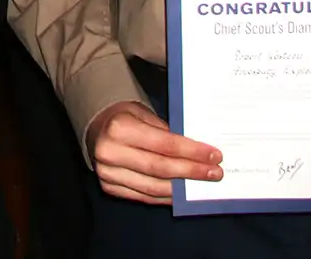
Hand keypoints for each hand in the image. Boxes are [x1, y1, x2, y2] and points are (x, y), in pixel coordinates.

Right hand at [86, 100, 222, 204]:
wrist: (95, 128)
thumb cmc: (125, 118)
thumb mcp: (144, 113)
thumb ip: (167, 133)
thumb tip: (197, 153)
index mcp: (118, 128)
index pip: (163, 144)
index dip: (192, 152)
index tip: (214, 155)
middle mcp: (109, 152)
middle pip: (160, 168)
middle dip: (191, 171)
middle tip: (215, 173)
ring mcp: (107, 173)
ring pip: (153, 187)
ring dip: (182, 188)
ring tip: (202, 184)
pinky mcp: (109, 187)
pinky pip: (143, 197)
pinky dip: (166, 196)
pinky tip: (182, 192)